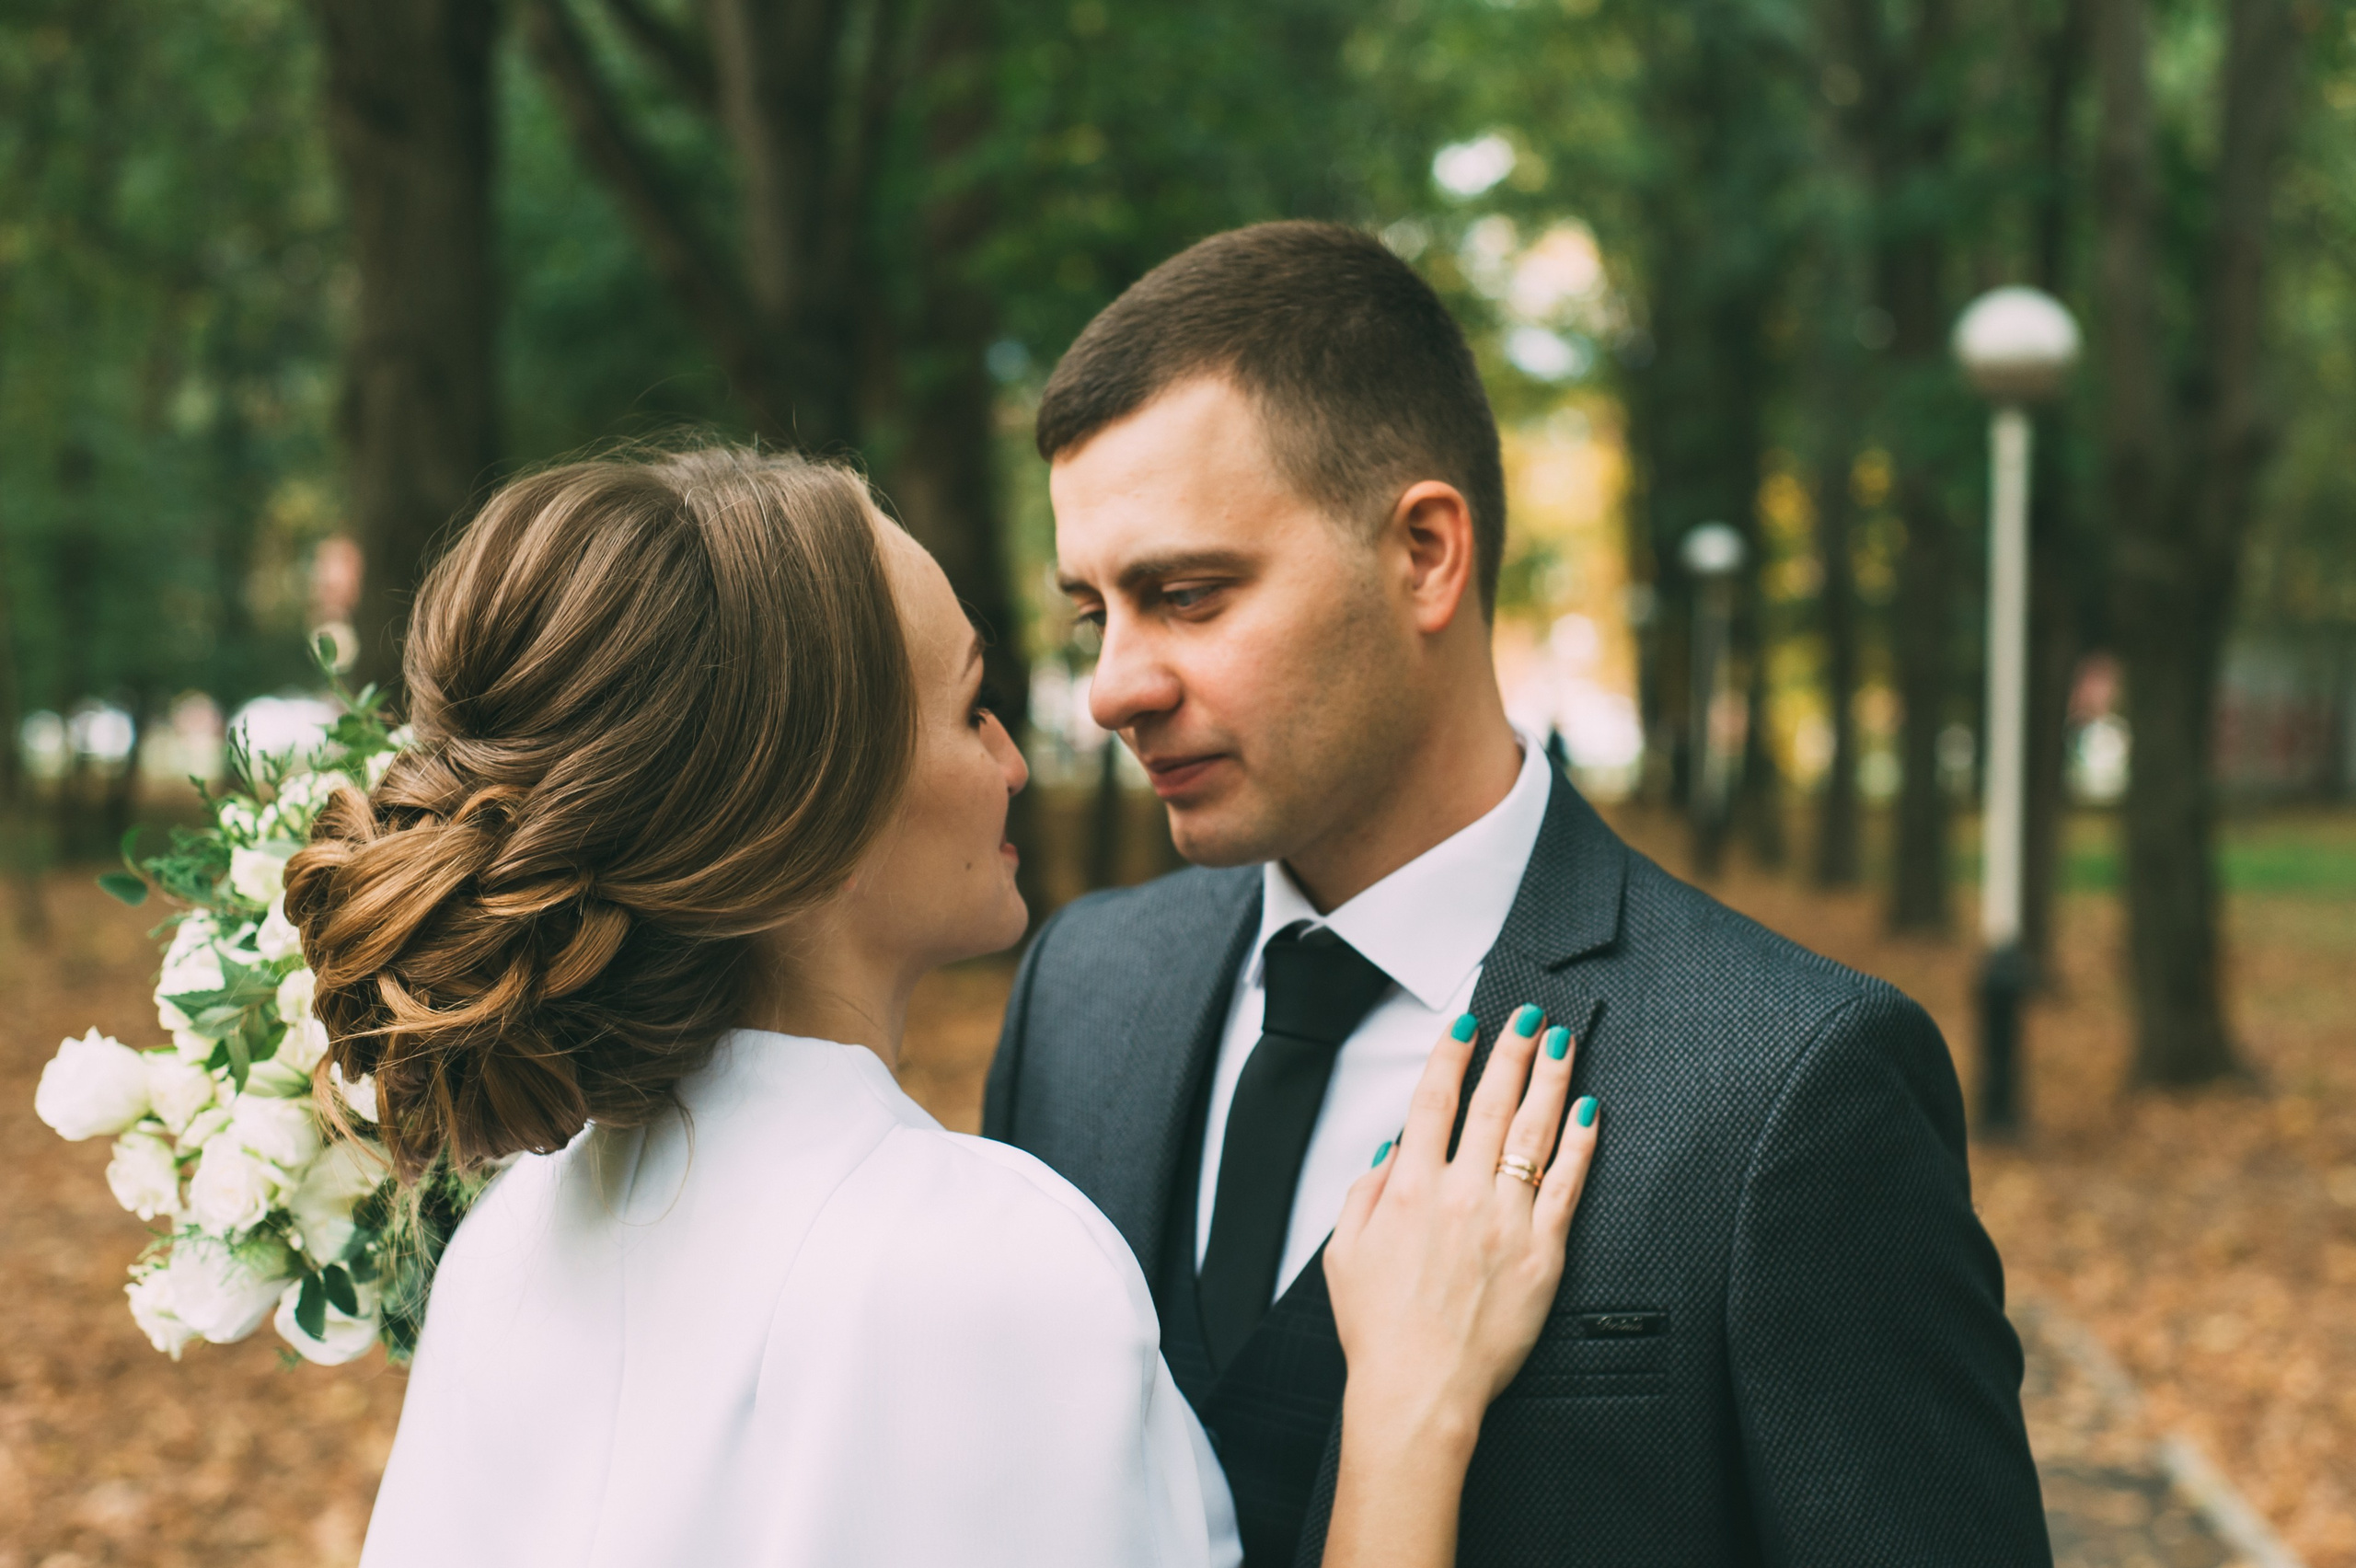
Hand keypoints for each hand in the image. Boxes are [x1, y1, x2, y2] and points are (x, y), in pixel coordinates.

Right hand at [1322, 1006, 1598, 1458]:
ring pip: (1534, 1132)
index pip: (1434, 1102)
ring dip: (1550, 1079)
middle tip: (1529, 1016)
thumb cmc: (1379, 1328)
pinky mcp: (1542, 1252)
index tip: (1468, 1026)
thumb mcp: (1343, 1252)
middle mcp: (1460, 1193)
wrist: (1420, 1389)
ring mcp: (1505, 1220)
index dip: (1451, 1056)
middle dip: (1512, 1051)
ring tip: (1562, 1043)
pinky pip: (1567, 1184)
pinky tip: (1589, 1113)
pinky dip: (1579, 1143)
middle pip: (1492, 1103)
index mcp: (1409, 1189)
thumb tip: (1390, 1149)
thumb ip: (1364, 1192)